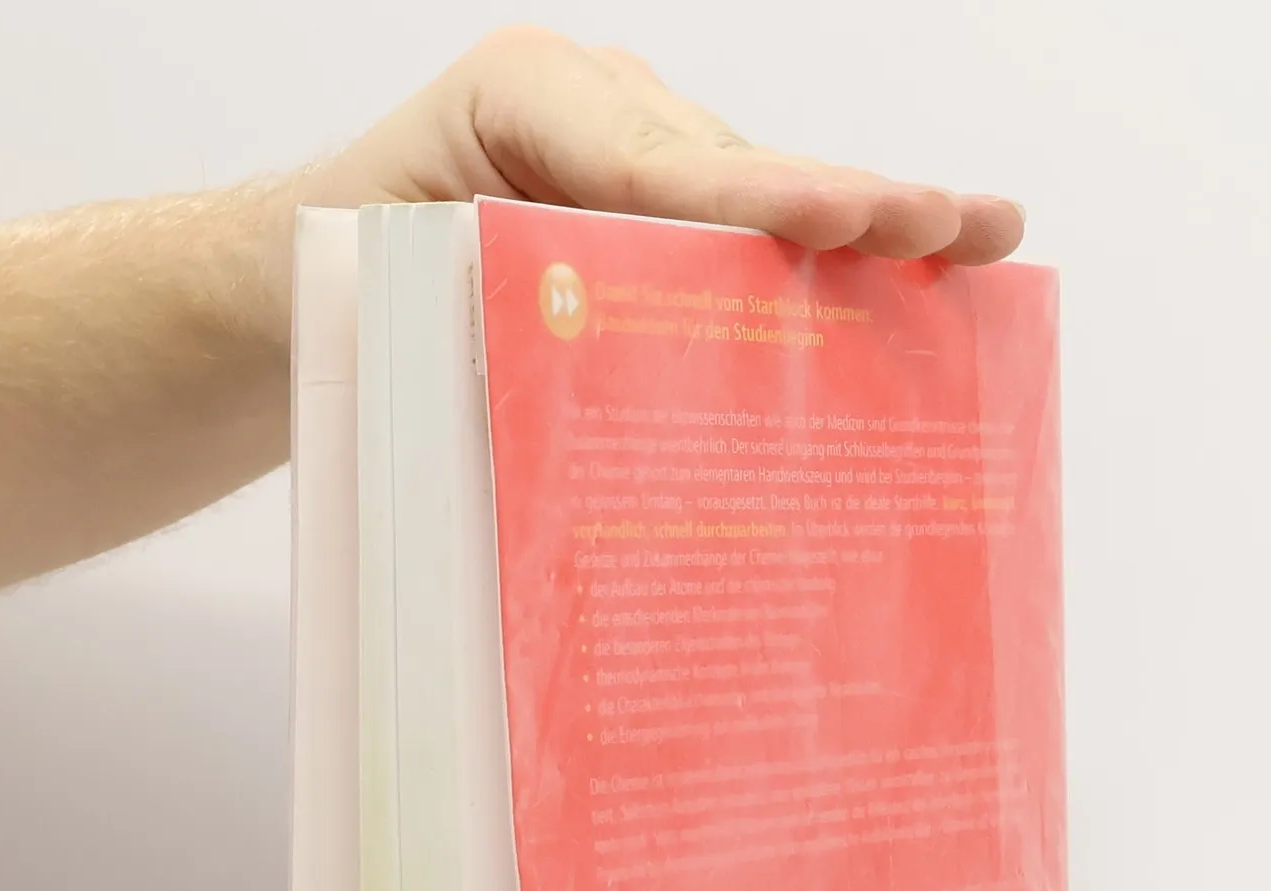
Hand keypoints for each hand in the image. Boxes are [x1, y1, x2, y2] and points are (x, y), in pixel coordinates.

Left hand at [292, 27, 1024, 266]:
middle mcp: (598, 114)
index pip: (656, 166)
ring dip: (861, 243)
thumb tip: (589, 408)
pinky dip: (823, 276)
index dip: (756, 201)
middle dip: (853, 205)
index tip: (844, 216)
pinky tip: (919, 282)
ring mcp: (639, 158)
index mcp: (520, 103)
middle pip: (740, 175)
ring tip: (979, 245)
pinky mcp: (659, 214)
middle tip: (957, 225)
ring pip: (760, 207)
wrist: (292, 281)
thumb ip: (478, 316)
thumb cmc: (325, 287)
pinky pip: (748, 240)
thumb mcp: (375, 296)